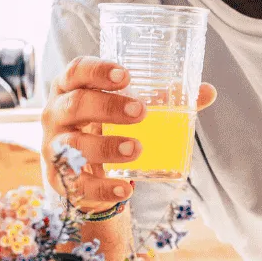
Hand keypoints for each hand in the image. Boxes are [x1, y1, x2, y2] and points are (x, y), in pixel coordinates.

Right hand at [42, 57, 215, 211]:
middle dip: (107, 107)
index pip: (76, 71)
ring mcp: (54, 146)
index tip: (125, 75)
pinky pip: (77, 184)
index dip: (97, 71)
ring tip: (137, 148)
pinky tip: (127, 190)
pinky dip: (103, 188)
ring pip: (72, 145)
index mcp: (71, 88)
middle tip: (140, 112)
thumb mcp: (129, 109)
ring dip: (106, 146)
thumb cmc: (108, 126)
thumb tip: (207, 92)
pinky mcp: (59, 178)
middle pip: (75, 105)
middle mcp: (56, 114)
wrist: (86, 171)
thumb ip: (165, 100)